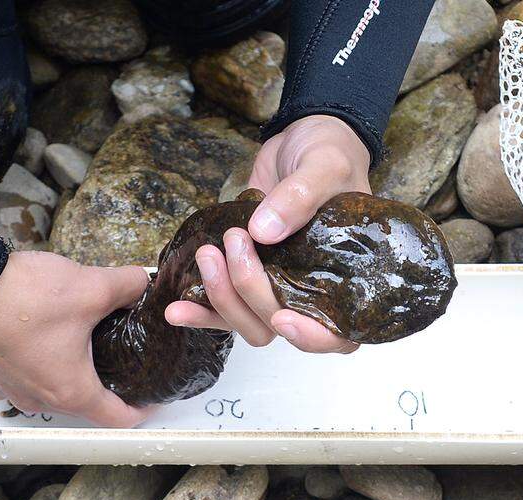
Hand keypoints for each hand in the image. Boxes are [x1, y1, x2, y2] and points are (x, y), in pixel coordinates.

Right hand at [0, 251, 152, 427]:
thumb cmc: (22, 295)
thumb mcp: (90, 286)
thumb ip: (127, 286)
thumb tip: (140, 284)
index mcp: (69, 391)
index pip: (116, 418)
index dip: (139, 411)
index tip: (147, 401)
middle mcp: (34, 399)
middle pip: (76, 400)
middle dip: (95, 379)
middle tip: (108, 350)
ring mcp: (1, 390)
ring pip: (39, 386)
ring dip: (53, 366)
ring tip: (61, 332)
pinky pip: (7, 372)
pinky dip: (20, 357)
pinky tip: (23, 330)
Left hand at [165, 114, 369, 352]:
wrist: (302, 140)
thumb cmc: (330, 154)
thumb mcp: (324, 166)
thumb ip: (299, 197)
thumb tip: (263, 232)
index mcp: (346, 277)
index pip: (337, 333)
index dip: (310, 336)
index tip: (282, 318)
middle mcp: (312, 291)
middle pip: (278, 325)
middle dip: (250, 292)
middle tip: (235, 239)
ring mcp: (276, 287)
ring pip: (248, 323)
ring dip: (221, 299)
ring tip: (207, 256)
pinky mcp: (245, 278)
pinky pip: (222, 308)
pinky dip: (198, 311)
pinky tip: (176, 307)